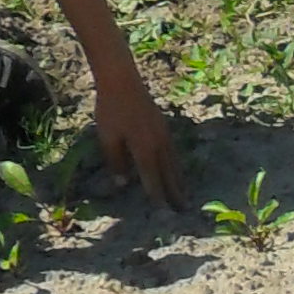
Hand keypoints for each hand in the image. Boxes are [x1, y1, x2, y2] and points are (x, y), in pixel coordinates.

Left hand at [89, 70, 181, 205]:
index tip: (164, 212)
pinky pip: (173, 153)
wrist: (122, 81)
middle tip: (183, 210)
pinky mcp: (164, 127)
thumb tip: (123, 184)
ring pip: (174, 163)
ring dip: (179, 180)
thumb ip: (116, 162)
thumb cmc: (111, 109)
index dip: (158, 196)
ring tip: (184, 194)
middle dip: (175, 192)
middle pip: (169, 173)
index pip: (153, 178)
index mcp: (145, 148)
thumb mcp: (108, 138)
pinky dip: (176, 166)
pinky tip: (176, 169)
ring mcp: (164, 134)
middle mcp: (159, 144)